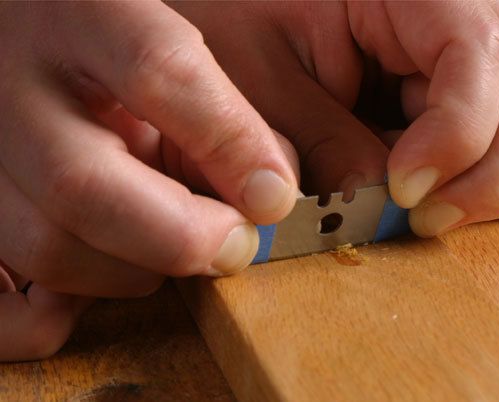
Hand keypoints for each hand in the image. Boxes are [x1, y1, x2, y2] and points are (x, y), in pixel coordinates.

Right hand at [0, 2, 298, 360]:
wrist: (27, 37)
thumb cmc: (108, 48)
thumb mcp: (164, 51)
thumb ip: (217, 114)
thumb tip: (269, 196)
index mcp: (83, 14)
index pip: (157, 69)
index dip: (229, 142)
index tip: (275, 196)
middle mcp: (11, 83)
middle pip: (84, 186)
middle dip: (180, 237)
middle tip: (233, 246)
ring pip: (45, 245)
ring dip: (133, 270)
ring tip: (172, 243)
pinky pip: (1, 305)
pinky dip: (55, 313)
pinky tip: (104, 270)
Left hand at [173, 0, 498, 235]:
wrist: (229, 14)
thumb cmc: (235, 24)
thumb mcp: (260, 77)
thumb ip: (318, 139)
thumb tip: (377, 202)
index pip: (479, 51)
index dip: (459, 130)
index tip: (405, 187)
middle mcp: (454, 23)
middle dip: (495, 172)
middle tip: (426, 218)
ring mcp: (464, 67)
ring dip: (496, 185)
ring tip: (425, 214)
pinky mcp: (456, 103)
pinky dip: (486, 186)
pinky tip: (432, 199)